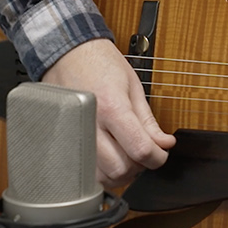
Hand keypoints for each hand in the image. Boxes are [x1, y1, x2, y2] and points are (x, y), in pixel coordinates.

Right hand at [40, 37, 175, 189]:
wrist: (66, 51)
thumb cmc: (99, 62)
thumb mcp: (132, 85)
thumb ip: (148, 120)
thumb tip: (164, 144)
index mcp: (112, 107)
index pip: (140, 149)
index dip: (157, 158)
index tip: (161, 154)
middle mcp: (90, 124)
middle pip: (120, 169)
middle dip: (139, 166)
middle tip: (144, 153)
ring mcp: (74, 135)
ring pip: (101, 176)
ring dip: (119, 172)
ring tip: (125, 154)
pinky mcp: (63, 140)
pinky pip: (83, 171)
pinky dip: (100, 171)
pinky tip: (108, 157)